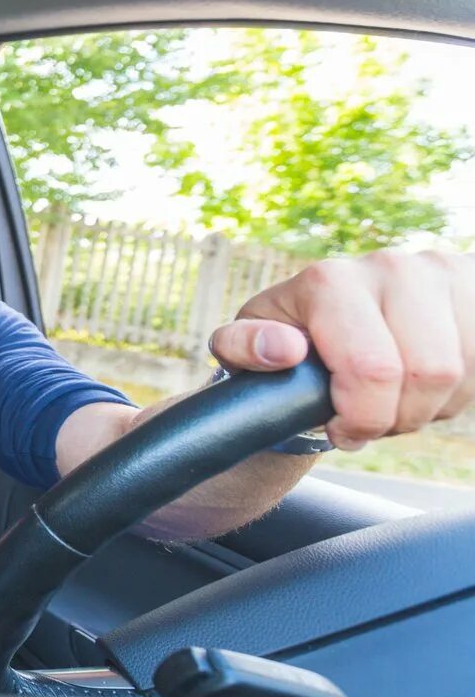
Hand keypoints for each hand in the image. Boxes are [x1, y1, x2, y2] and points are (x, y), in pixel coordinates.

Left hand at [209, 250, 474, 451]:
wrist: (342, 302)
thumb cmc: (291, 334)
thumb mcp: (249, 341)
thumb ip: (244, 347)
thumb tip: (282, 349)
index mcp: (329, 280)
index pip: (371, 368)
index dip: (363, 416)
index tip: (340, 429)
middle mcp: (389, 267)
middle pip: (427, 373)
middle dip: (398, 417)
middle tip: (370, 422)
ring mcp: (440, 273)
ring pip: (459, 374)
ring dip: (428, 407)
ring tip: (392, 400)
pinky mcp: (473, 289)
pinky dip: (457, 392)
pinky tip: (423, 385)